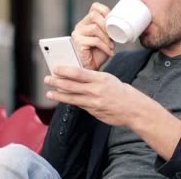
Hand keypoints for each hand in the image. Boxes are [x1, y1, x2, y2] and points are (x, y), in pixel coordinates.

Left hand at [45, 65, 180, 159]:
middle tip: (47, 79)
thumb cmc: (121, 92)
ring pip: (72, 97)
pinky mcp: (93, 111)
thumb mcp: (109, 79)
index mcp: (101, 78)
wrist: (133, 108)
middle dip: (57, 81)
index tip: (55, 68)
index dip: (65, 70)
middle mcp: (96, 90)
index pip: (78, 73)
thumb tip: (76, 76)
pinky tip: (62, 99)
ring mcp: (94, 102)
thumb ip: (93, 78)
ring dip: (58, 94)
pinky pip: (79, 105)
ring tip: (49, 92)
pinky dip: (69, 101)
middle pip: (71, 85)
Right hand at [71, 2, 114, 70]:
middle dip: (107, 25)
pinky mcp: (78, 43)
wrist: (92, 69)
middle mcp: (80, 26)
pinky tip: (109, 51)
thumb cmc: (99, 53)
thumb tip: (122, 21)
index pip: (95, 7)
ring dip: (107, 38)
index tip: (114, 20)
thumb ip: (109, 29)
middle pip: (94, 15)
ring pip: (95, 28)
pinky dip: (105, 46)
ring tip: (111, 46)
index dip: (106, 10)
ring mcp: (77, 34)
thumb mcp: (107, 38)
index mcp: (87, 21)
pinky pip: (94, 40)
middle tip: (113, 35)